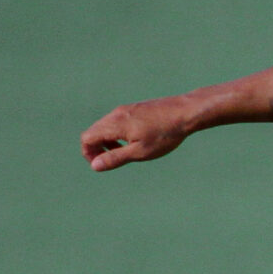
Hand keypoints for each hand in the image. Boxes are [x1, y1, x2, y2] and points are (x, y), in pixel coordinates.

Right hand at [80, 98, 197, 171]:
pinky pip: (116, 121)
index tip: (101, 164)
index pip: (87, 138)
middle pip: (93, 131)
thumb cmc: (165, 135)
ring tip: (124, 152)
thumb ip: (116, 158)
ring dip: (107, 141)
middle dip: (97, 148)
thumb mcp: (140, 151)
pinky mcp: (134, 108)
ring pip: (104, 126)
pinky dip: (116, 133)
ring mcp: (125, 109)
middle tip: (113, 160)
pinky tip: (134, 140)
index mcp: (114, 124)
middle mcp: (116, 114)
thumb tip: (94, 165)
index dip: (88, 154)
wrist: (185, 112)